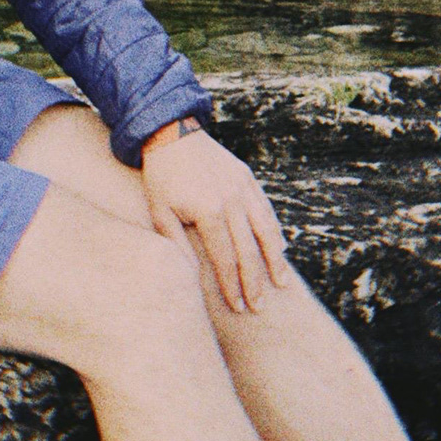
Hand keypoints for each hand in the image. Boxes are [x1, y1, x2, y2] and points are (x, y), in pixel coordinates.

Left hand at [140, 120, 288, 312]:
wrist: (171, 133)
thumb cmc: (161, 177)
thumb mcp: (159, 212)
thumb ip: (177, 245)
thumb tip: (193, 276)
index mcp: (209, 212)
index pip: (226, 259)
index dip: (233, 286)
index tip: (239, 307)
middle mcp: (231, 201)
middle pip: (249, 251)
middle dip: (255, 282)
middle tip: (260, 307)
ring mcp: (243, 188)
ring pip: (266, 230)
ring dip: (274, 259)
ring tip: (281, 283)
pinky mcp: (247, 178)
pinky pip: (266, 209)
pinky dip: (275, 231)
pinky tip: (280, 248)